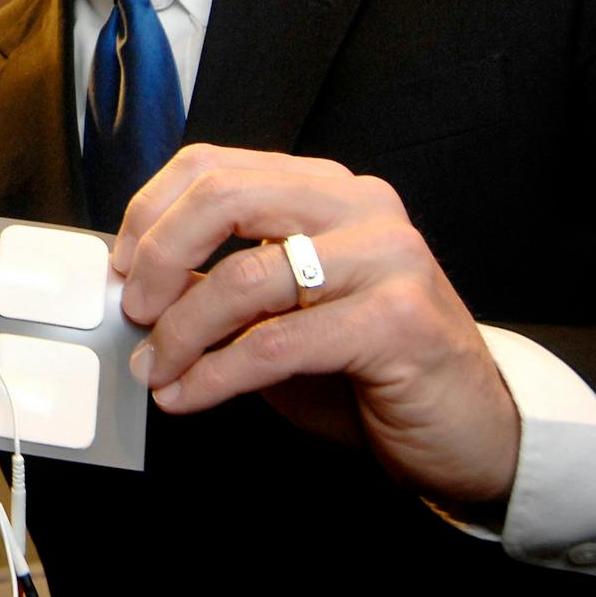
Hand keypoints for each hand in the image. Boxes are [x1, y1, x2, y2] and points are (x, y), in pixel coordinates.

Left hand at [110, 144, 518, 504]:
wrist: (473, 431)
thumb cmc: (371, 371)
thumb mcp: (285, 313)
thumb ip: (223, 287)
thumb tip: (140, 288)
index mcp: (327, 189)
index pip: (214, 165)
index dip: (150, 211)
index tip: (122, 265)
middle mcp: (360, 207)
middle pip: (223, 198)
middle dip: (158, 256)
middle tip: (136, 311)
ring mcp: (387, 258)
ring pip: (245, 276)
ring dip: (181, 333)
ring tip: (157, 371)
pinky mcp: (398, 321)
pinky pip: (276, 344)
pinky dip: (215, 374)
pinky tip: (189, 396)